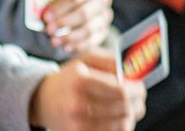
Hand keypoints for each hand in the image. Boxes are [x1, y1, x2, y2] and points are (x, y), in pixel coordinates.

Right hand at [29, 52, 145, 130]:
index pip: (120, 91)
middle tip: (139, 98)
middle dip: (138, 103)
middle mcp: (77, 105)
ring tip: (129, 108)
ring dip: (131, 116)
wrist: (43, 100)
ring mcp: (78, 125)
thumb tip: (134, 69)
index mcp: (80, 81)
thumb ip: (111, 61)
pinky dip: (121, 126)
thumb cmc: (70, 78)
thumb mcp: (86, 60)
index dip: (137, 90)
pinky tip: (119, 118)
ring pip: (121, 125)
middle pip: (124, 109)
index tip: (141, 87)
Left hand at [42, 0, 112, 53]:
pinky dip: (78, 45)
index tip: (46, 17)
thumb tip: (39, 12)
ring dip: (69, 37)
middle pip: (83, 13)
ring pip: (89, 29)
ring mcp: (104, 16)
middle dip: (64, 23)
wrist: (83, 2)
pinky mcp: (103, 31)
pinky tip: (66, 47)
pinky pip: (93, 40)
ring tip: (54, 41)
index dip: (59, 8)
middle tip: (49, 30)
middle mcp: (101, 0)